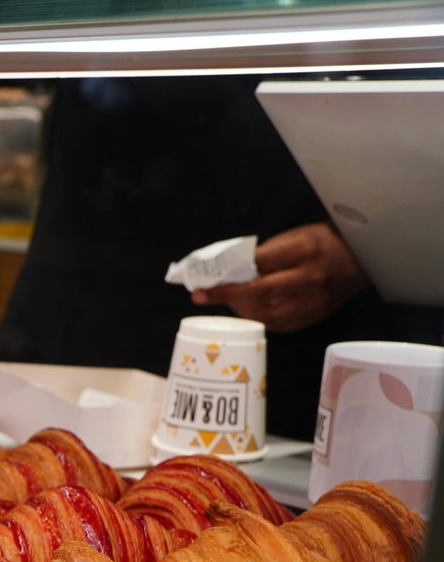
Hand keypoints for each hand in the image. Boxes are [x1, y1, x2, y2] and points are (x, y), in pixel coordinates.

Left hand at [191, 223, 369, 331]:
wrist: (360, 260)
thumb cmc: (322, 243)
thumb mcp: (293, 236)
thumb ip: (263, 253)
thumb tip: (231, 270)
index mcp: (304, 250)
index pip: (257, 264)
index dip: (228, 274)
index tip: (202, 281)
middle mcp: (309, 279)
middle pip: (259, 293)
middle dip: (227, 295)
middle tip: (204, 294)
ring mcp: (313, 302)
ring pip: (265, 314)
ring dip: (240, 308)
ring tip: (227, 298)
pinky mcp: (313, 317)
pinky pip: (278, 324)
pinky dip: (257, 317)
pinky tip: (247, 308)